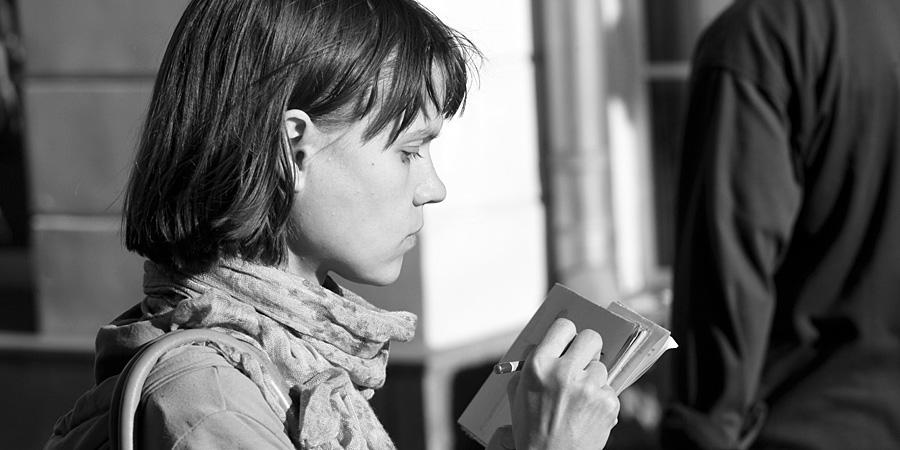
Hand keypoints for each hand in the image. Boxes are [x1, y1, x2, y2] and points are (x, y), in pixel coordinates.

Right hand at [507, 318, 619, 449]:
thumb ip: (530, 365)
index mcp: (539, 365)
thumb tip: (544, 344)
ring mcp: (588, 388)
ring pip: (601, 367)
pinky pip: (609, 390)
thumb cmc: (531, 429)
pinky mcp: (607, 403)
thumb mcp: (519, 393)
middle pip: (591, 338)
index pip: (564, 327)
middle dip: (587, 348)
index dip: (567, 335)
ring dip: (592, 379)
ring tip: (578, 399)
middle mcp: (564, 372)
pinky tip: (587, 413)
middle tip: (582, 361)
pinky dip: (600, 400)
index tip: (568, 342)